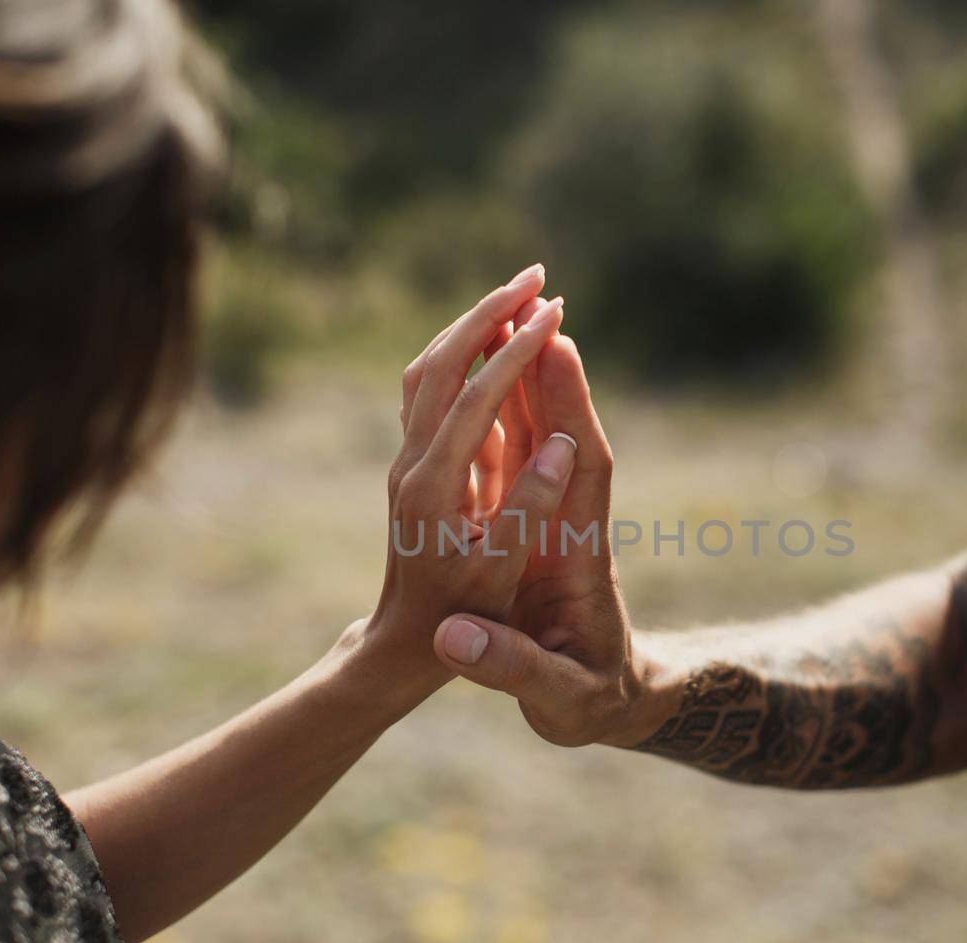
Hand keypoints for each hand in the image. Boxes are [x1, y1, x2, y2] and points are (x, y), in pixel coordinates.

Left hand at [361, 266, 579, 688]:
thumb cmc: (462, 620)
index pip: (473, 399)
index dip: (514, 352)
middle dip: (488, 314)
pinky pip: (430, 391)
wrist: (404, 643)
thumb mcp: (500, 577)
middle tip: (537, 275)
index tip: (554, 312)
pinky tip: (493, 345)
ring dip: (470, 326)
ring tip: (518, 296)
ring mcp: (408, 461)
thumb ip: (528, 513)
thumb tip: (562, 449)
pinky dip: (460, 355)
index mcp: (435, 490)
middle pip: (440, 365)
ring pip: (427, 370)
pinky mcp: (415, 463)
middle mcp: (413, 464)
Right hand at [428, 322, 654, 747]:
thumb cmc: (590, 701)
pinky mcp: (536, 523)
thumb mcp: (560, 700)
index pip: (583, 474)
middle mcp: (574, 524)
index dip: (569, 413)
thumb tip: (455, 638)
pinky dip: (503, 412)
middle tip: (528, 302)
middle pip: (564, 434)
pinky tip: (484, 372)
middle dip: (548, 371)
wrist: (609, 702)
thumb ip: (513, 669)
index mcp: (584, 559)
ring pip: (541, 435)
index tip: (555, 353)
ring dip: (524, 378)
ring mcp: (556, 519)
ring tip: (502, 315)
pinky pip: (518, 456)